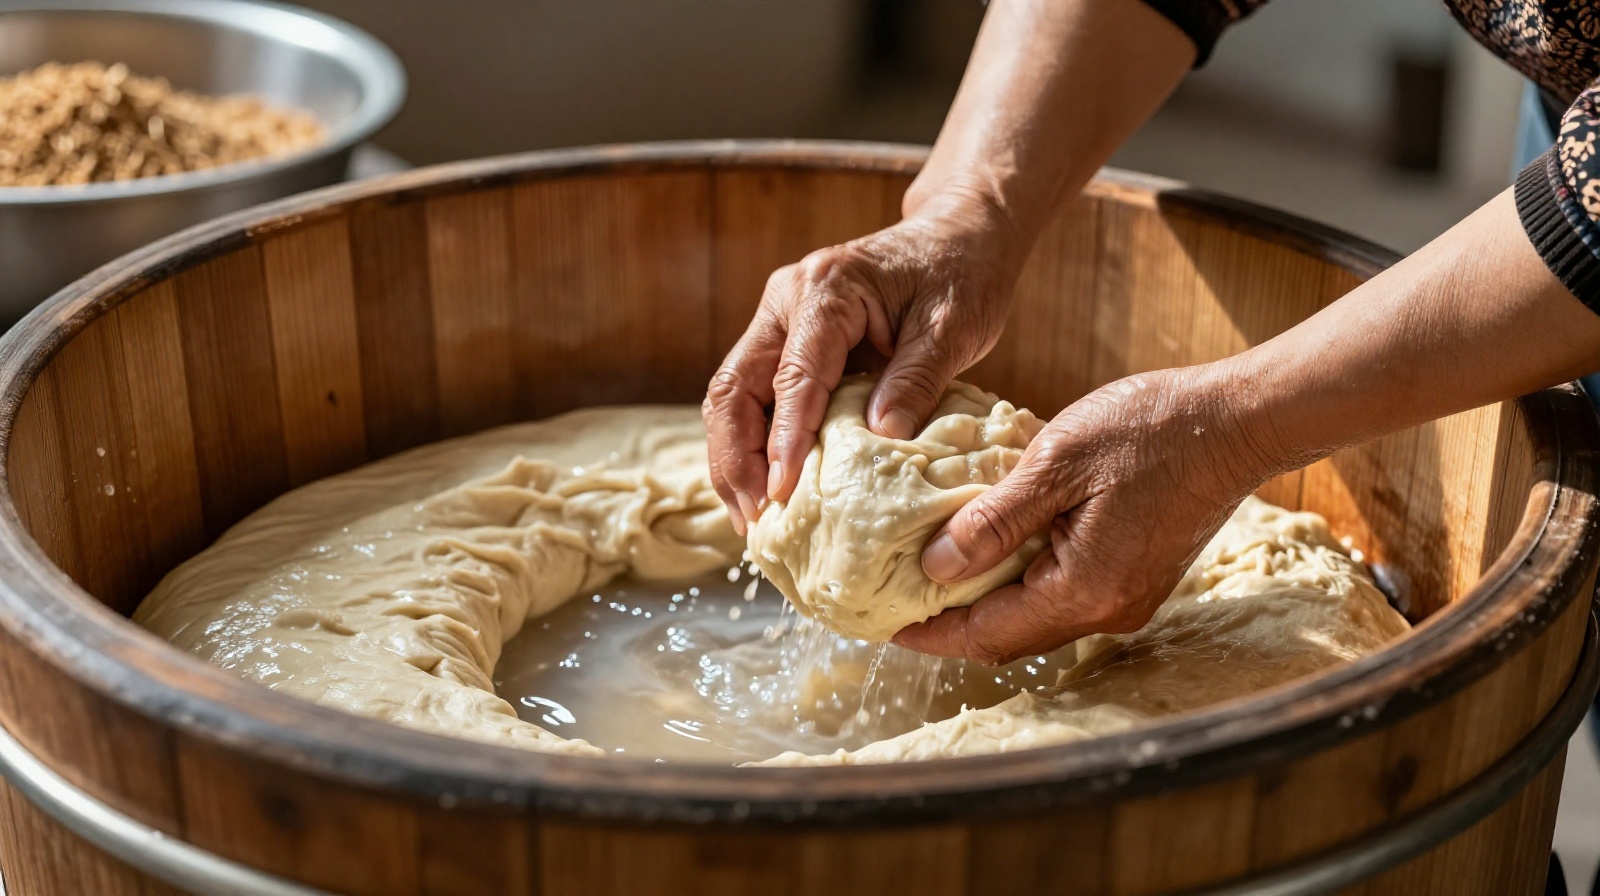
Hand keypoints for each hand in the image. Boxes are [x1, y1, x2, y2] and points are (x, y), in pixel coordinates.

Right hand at [703, 192, 1028, 533]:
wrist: (960, 236)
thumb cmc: (962, 274)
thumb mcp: (954, 327)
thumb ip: (916, 379)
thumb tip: (881, 437)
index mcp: (826, 290)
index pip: (792, 375)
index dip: (783, 439)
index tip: (781, 493)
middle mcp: (787, 301)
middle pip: (736, 386)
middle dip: (735, 457)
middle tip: (753, 518)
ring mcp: (780, 320)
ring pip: (733, 395)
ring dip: (734, 457)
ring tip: (750, 517)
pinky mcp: (787, 342)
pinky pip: (755, 397)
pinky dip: (753, 444)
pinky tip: (765, 489)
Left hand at [894, 365, 1279, 664]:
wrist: (1236, 422)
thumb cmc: (1151, 429)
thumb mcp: (1058, 461)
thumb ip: (996, 520)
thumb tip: (937, 568)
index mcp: (1083, 590)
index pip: (986, 634)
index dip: (930, 634)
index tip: (882, 624)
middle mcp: (1106, 611)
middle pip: (1008, 638)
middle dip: (951, 625)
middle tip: (896, 599)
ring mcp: (1125, 598)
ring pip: (1035, 620)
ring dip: (985, 604)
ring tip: (933, 574)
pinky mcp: (1134, 578)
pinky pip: (1062, 596)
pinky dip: (1020, 584)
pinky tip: (992, 549)